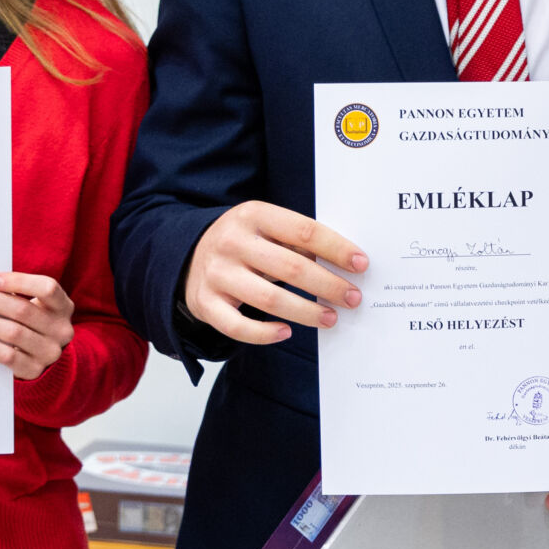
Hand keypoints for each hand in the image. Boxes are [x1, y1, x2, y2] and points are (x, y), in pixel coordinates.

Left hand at [0, 272, 74, 378]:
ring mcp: (49, 352)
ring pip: (12, 333)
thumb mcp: (35, 306)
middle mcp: (61, 329)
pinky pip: (6, 355)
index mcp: (63, 306)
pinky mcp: (34, 369)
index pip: (47, 288)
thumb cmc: (32, 324)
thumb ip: (15, 295)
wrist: (44, 358)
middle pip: (22, 310)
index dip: (18, 282)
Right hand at [185, 201, 367, 344]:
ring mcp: (216, 274)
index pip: (304, 231)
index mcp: (253, 215)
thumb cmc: (244, 243)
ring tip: (331, 318)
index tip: (361, 264)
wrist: (187, 255)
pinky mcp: (205, 303)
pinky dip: (264, 333)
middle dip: (328, 285)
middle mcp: (232, 242)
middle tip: (353, 298)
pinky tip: (287, 332)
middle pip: (291, 267)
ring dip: (306, 311)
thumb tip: (347, 262)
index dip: (336, 248)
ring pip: (269, 299)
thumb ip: (299, 240)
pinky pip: (238, 326)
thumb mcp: (266, 228)